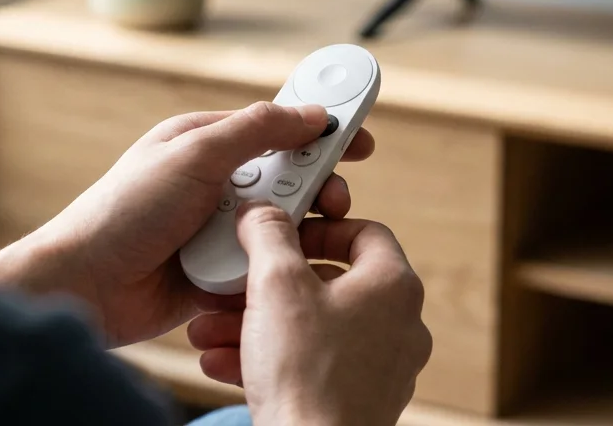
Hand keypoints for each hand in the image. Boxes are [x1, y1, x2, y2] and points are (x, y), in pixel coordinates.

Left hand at [0, 102, 374, 347]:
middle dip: (318, 187)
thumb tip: (310, 113)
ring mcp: (218, 230)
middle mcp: (215, 184)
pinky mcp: (219, 273)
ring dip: (297, 231)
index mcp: (206, 144)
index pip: (275, 127)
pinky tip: (281, 274)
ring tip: (302, 240)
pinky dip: (275, 268)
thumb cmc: (124, 211)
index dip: (319, 128)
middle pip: (289, 179)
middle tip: (335, 199)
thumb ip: (257, 130)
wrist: (84, 286)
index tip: (359, 134)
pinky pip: (266, 266)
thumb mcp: (194, 155)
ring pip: (283, 226)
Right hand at [188, 205, 432, 425]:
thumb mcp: (276, 284)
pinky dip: (272, 358)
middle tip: (235, 286)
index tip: (283, 235)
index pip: (364, 232)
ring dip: (259, 324)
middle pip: (328, 284)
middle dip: (268, 287)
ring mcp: (382, 367)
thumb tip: (264, 212)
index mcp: (393, 286)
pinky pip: (312, 365)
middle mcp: (399, 325)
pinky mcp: (360, 399)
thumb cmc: (305, 373)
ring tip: (213, 331)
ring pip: (313, 328)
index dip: (319, 227)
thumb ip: (269, 235)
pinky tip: (224, 363)